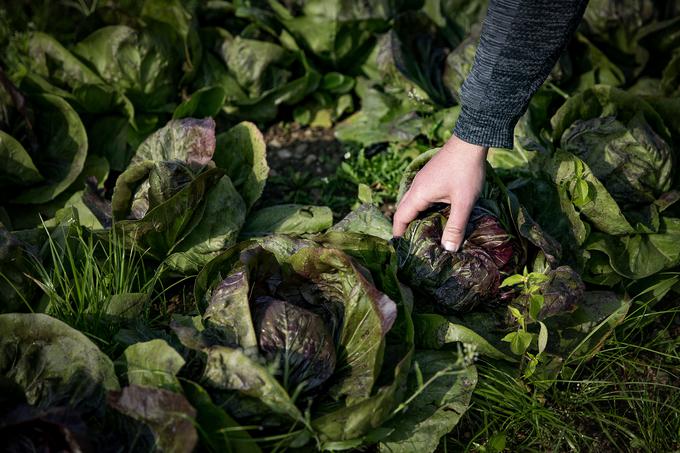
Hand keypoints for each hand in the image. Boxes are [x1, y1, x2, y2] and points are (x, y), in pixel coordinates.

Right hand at [392, 134, 487, 250]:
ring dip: (414, 217)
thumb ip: (456, 226)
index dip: (399, 234)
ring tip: (422, 232)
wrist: (470, 141)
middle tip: (412, 244)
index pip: (400, 218)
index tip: (401, 249)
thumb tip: (449, 250)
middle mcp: (415, 187)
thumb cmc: (465, 172)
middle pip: (403, 210)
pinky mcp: (430, 176)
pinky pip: (420, 195)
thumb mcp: (463, 202)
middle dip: (405, 227)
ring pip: (412, 202)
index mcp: (418, 194)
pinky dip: (422, 208)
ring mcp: (422, 180)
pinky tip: (434, 214)